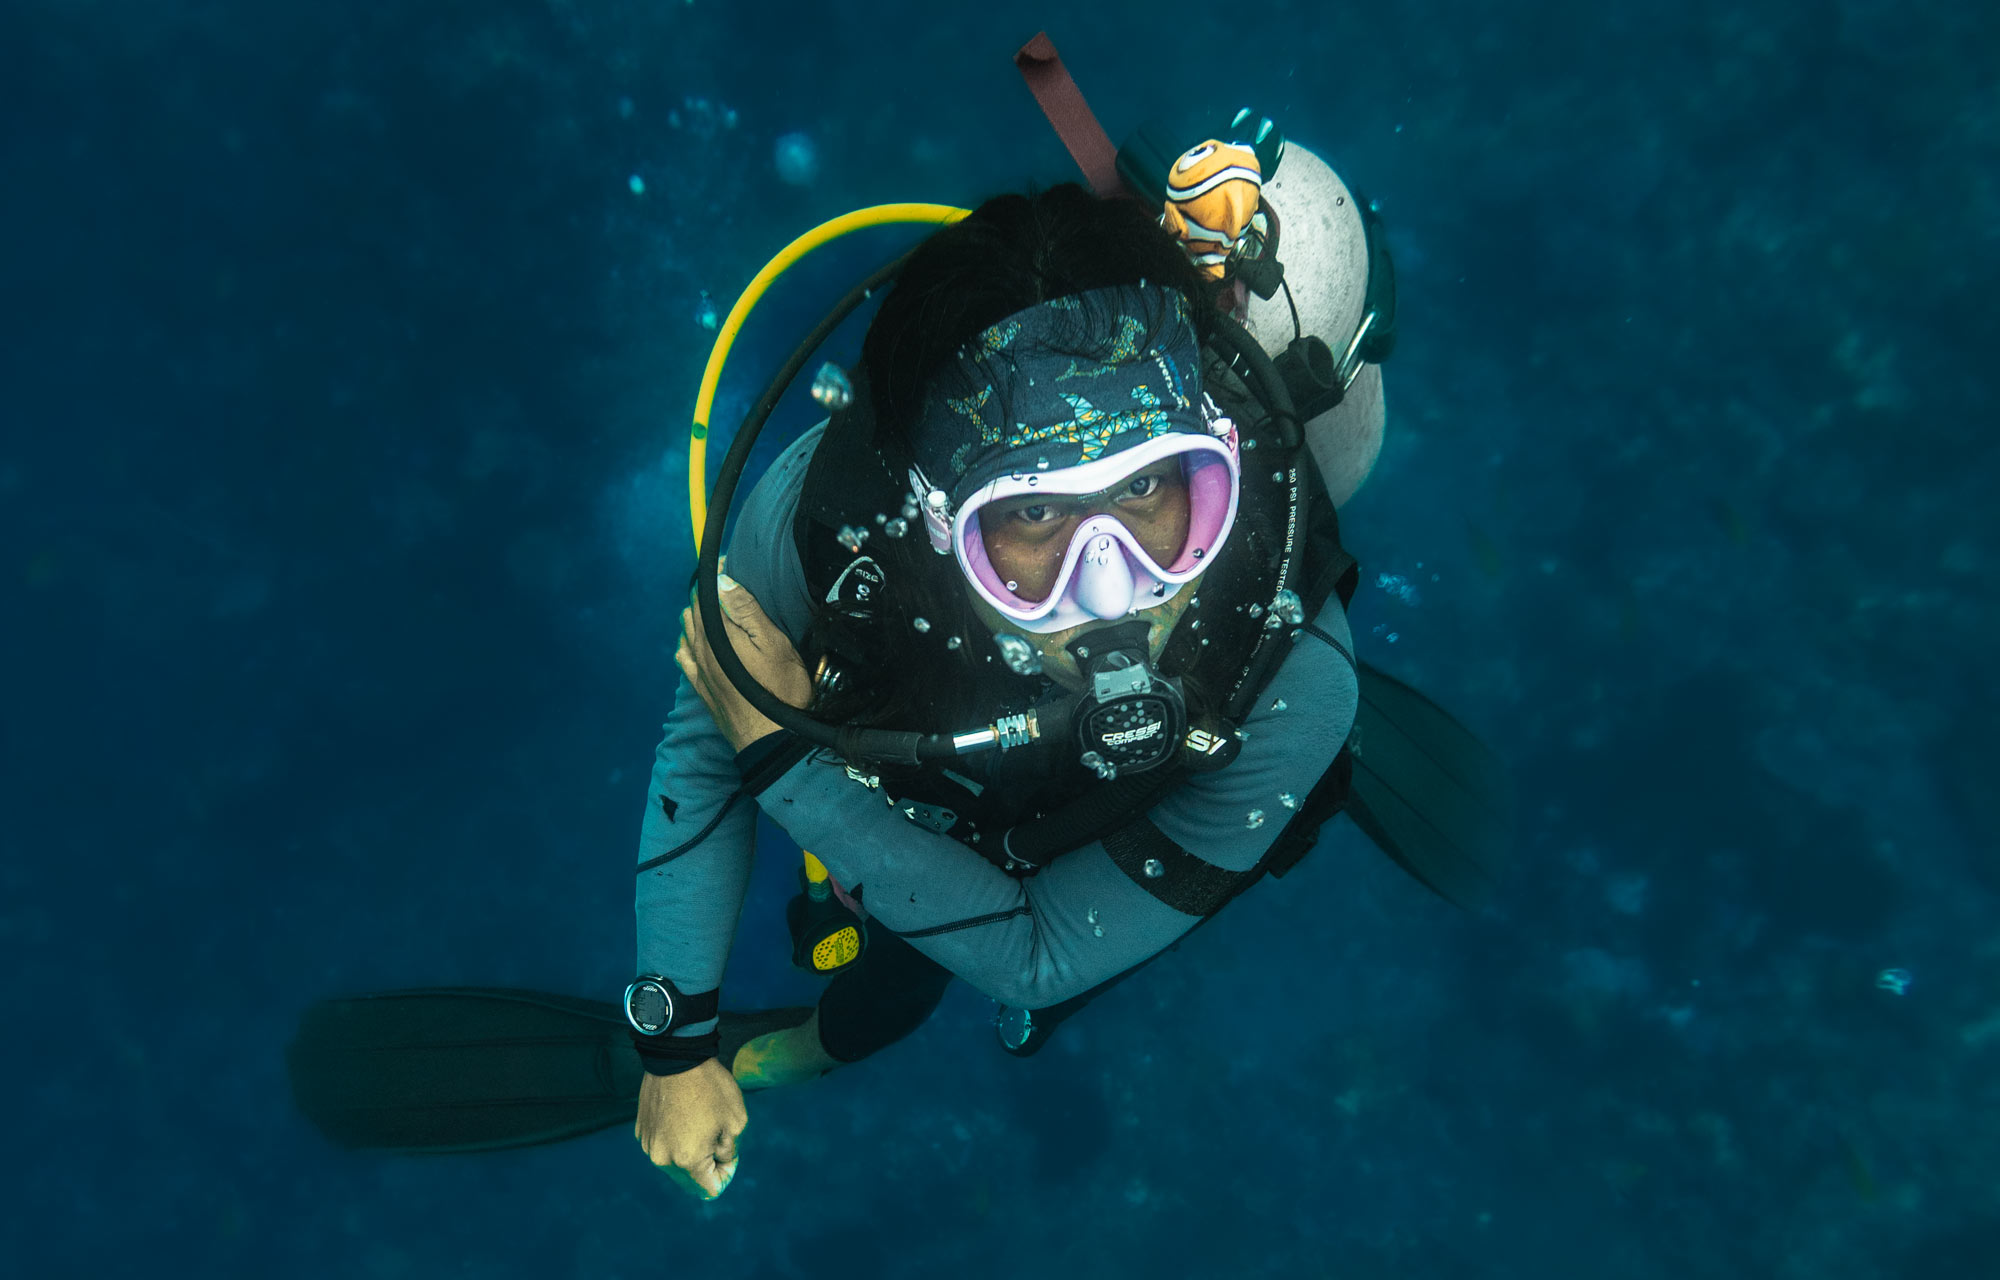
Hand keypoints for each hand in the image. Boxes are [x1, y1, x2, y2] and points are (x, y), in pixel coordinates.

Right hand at [635, 1059, 747, 1199]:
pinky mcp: (640, 1130)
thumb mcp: (736, 1121)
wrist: (677, 1057)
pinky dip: (673, 1136)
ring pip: (674, 1158)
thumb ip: (730, 1150)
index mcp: (688, 1160)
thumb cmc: (711, 1089)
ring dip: (687, 1147)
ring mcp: (648, 1144)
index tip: (728, 1153)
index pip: (710, 1187)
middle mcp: (663, 1158)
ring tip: (697, 1119)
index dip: (725, 1173)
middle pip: (690, 1174)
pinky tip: (681, 1114)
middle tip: (715, 1133)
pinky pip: (661, 1142)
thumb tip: (720, 1159)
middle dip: (706, 1160)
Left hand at [677, 572, 811, 750]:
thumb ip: (746, 611)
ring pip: (686, 631)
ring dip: (698, 617)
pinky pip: (684, 657)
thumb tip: (722, 581)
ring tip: (718, 612)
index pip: (706, 593)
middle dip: (707, 594)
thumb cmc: (780, 689)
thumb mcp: (774, 644)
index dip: (717, 576)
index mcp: (717, 633)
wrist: (770, 738)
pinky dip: (688, 643)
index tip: (731, 566)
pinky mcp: (700, 687)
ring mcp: (697, 669)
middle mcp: (700, 648)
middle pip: (693, 610)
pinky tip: (697, 643)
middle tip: (730, 588)